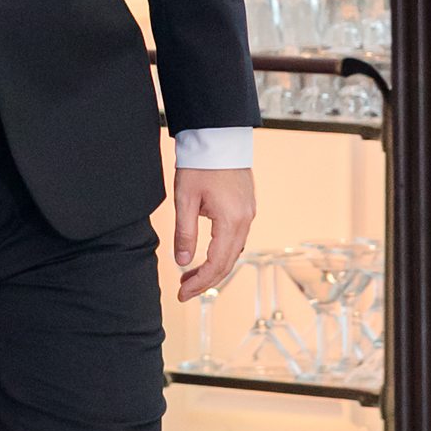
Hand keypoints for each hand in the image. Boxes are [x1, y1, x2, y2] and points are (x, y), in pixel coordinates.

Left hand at [173, 165, 253, 303]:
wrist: (219, 137)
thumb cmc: (200, 164)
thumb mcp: (185, 199)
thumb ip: (185, 233)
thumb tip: (182, 262)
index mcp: (231, 221)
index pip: (216, 264)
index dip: (200, 283)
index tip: (182, 293)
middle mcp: (245, 220)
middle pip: (227, 262)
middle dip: (205, 280)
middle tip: (184, 290)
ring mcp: (248, 213)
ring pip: (233, 252)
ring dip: (213, 267)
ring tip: (190, 275)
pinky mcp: (246, 207)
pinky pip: (236, 238)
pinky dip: (221, 252)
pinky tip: (206, 254)